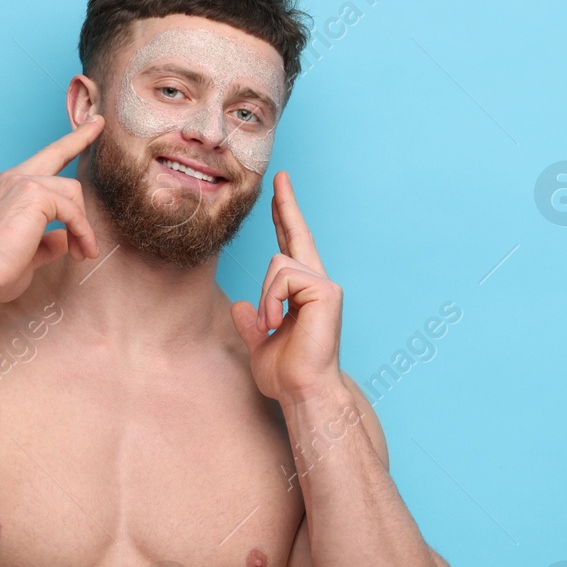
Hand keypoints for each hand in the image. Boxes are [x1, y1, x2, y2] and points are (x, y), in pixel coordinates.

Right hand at [0, 118, 104, 303]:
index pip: (41, 163)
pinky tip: (81, 251)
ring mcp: (22, 183)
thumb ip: (47, 242)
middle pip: (56, 153)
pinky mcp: (34, 195)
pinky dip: (82, 232)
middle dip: (80, 137)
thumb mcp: (28, 253)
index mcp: (7, 189)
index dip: (66, 145)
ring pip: (72, 192)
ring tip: (84, 253)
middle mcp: (12, 179)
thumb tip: (65, 239)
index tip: (87, 127)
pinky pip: (72, 211)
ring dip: (84, 226)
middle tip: (99, 124)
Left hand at [231, 171, 343, 400]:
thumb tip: (240, 307)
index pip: (291, 247)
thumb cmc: (287, 374)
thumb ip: (252, 323)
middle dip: (286, 205)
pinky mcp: (325, 290)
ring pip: (277, 263)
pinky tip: (279, 322)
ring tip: (273, 325)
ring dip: (266, 297)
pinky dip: (273, 300)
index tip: (280, 190)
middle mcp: (318, 283)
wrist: (303, 391)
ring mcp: (324, 284)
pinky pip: (283, 276)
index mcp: (303, 293)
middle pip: (295, 235)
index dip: (285, 217)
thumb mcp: (260, 344)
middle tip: (280, 175)